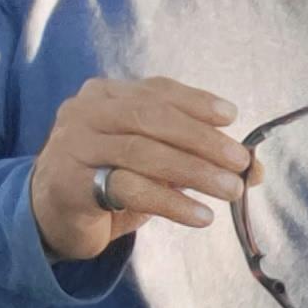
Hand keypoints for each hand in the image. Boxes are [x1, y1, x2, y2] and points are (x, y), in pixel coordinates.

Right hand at [30, 77, 251, 262]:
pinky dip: (171, 202)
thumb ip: (198, 160)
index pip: (155, 91)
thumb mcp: (157, 167)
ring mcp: (74, 145)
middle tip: (240, 162)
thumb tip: (254, 168)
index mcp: (106, 96)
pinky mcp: (72, 183)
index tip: (231, 117)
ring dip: (194, 171)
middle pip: (150, 117)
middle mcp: (86, 112)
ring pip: (142, 151)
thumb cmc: (111, 183)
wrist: (53, 215)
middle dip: (201, 139)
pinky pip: (128, 188)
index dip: (195, 102)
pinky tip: (202, 216)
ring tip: (231, 191)